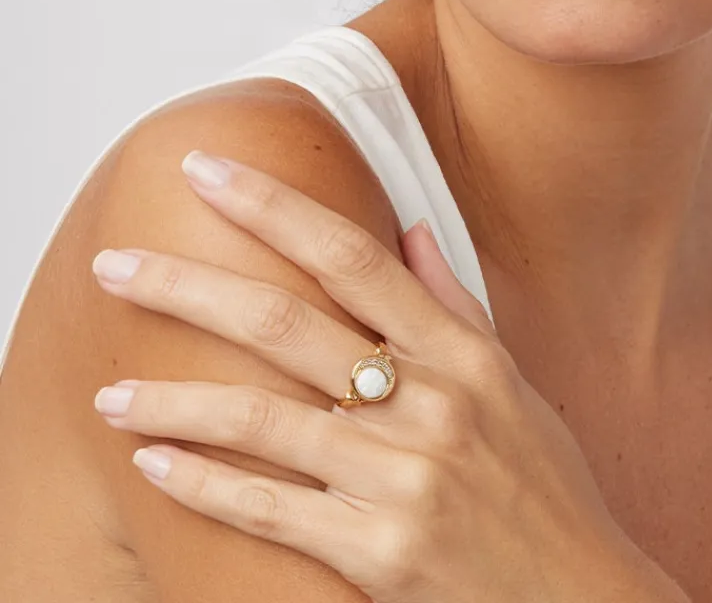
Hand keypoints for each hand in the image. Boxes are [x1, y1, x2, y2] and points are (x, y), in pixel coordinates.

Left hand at [91, 150, 680, 602]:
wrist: (583, 598)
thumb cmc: (544, 486)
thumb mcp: (512, 384)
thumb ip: (454, 304)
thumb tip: (411, 229)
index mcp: (461, 353)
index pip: (351, 255)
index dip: (274, 206)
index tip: (210, 170)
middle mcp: (430, 403)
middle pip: (286, 325)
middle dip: (190, 288)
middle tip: (117, 265)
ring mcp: (403, 478)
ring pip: (260, 421)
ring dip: (173, 401)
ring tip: (109, 392)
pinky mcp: (379, 554)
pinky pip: (271, 510)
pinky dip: (205, 484)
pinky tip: (155, 463)